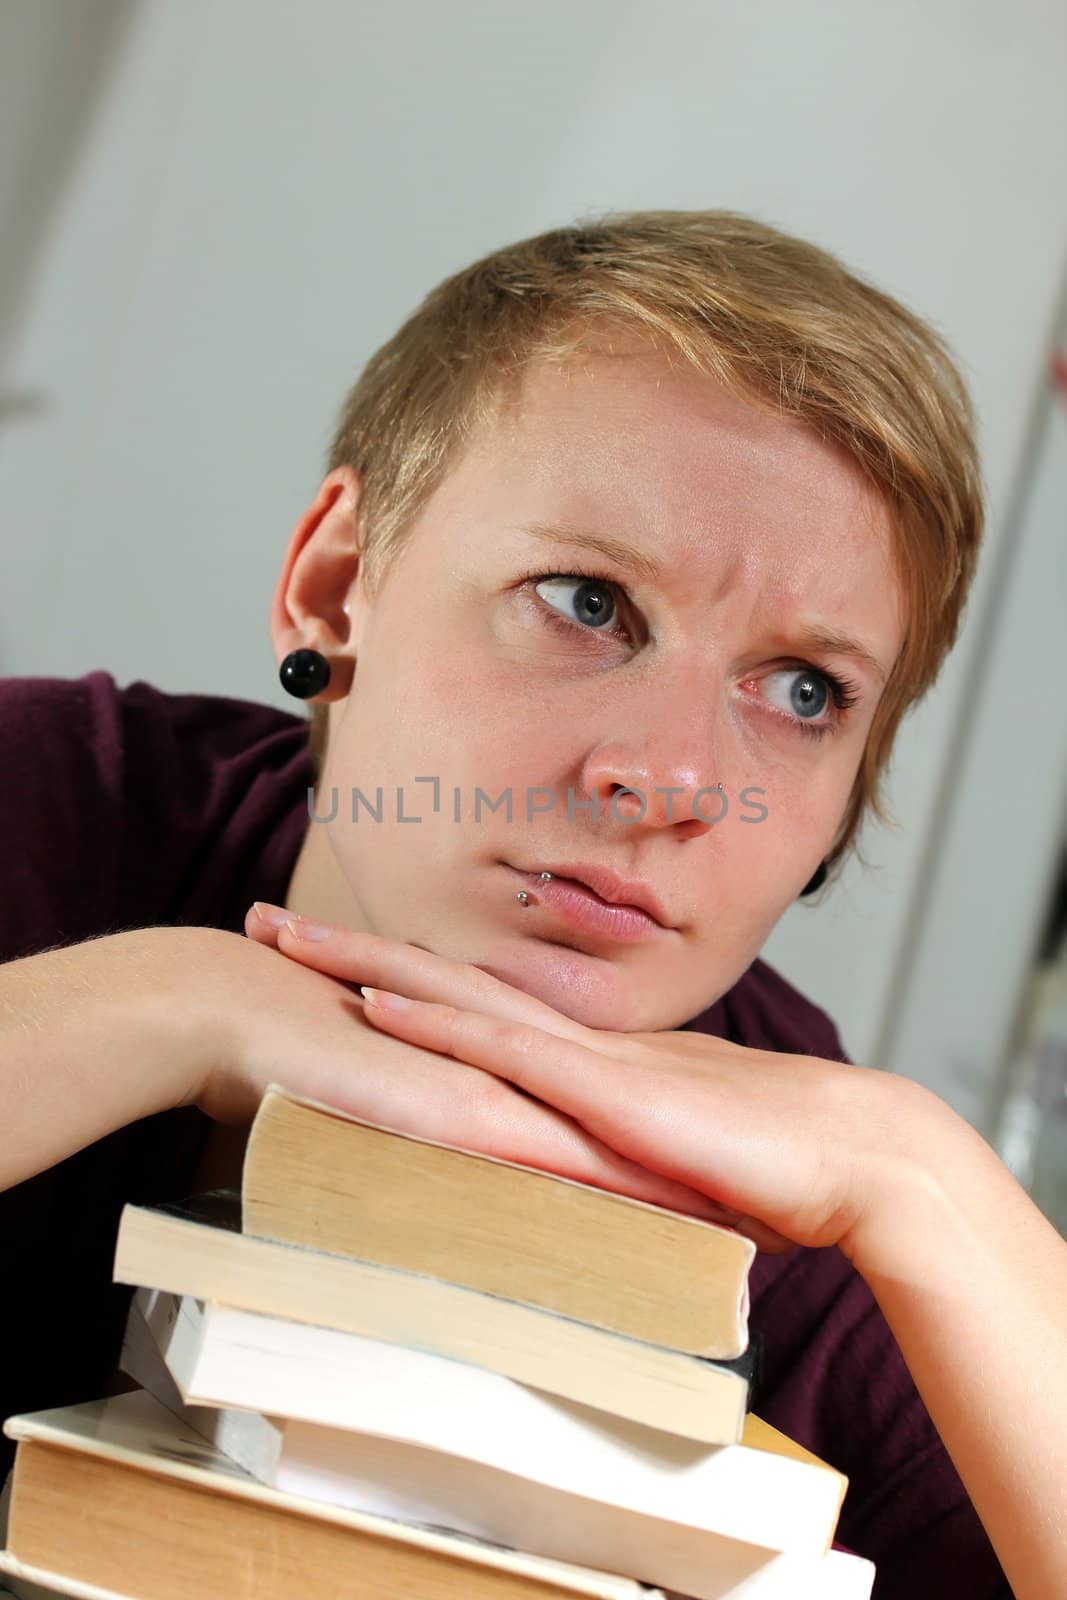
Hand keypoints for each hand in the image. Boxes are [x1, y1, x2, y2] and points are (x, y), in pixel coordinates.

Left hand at [250, 904, 952, 1256]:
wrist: (856, 1158)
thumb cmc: (783, 1172)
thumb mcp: (675, 1169)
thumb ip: (622, 1169)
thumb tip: (587, 1197)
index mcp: (586, 1061)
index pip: (476, 1010)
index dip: (403, 983)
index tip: (335, 969)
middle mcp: (573, 1043)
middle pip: (442, 980)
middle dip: (353, 951)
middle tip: (274, 925)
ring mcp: (584, 1060)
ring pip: (453, 995)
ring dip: (365, 966)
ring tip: (289, 939)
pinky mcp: (603, 1091)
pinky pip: (501, 1050)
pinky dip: (434, 1022)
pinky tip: (375, 1003)